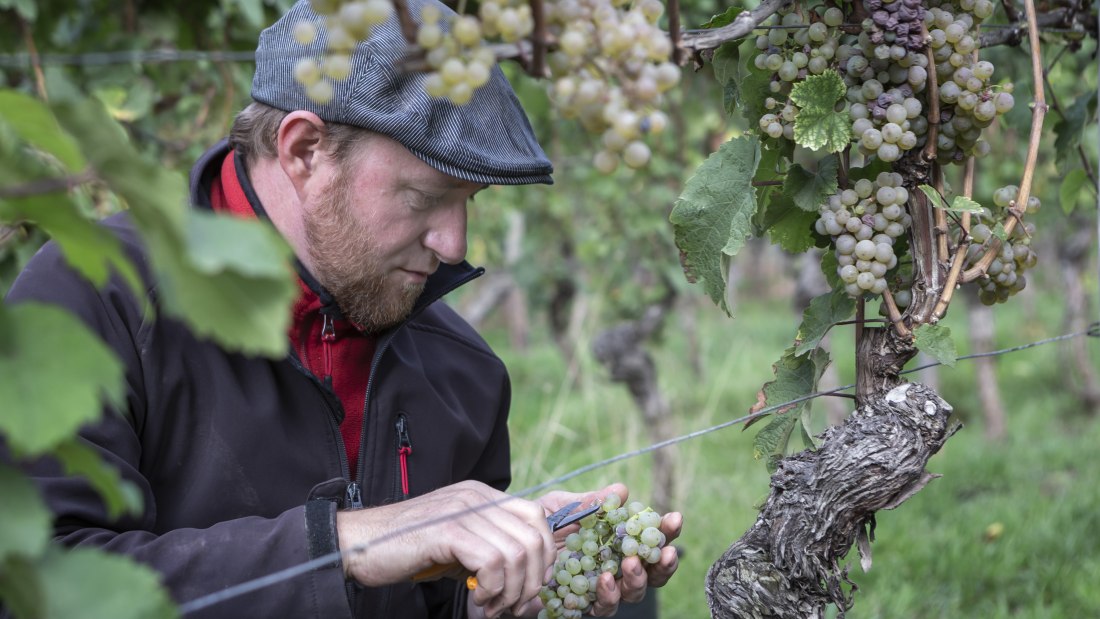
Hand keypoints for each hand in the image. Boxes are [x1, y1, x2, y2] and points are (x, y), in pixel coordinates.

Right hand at [336, 480, 554, 617]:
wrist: (360, 544)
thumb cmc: (410, 550)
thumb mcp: (460, 545)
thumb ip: (492, 552)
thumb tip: (531, 580)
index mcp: (482, 495)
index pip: (536, 516)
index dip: (544, 554)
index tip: (531, 583)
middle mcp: (476, 496)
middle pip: (533, 537)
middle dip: (531, 579)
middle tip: (511, 603)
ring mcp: (462, 510)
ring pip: (516, 553)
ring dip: (510, 590)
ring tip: (491, 604)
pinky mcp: (447, 530)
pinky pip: (492, 562)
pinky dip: (491, 588)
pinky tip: (476, 596)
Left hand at [507, 483, 683, 617]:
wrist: (500, 551)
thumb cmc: (534, 528)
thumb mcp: (558, 507)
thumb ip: (588, 502)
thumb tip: (622, 489)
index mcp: (613, 543)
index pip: (648, 540)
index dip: (665, 532)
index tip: (674, 518)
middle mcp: (611, 570)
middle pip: (649, 574)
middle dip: (659, 564)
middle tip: (659, 551)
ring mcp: (596, 592)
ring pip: (630, 595)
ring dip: (635, 580)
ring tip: (628, 563)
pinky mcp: (577, 608)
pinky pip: (598, 608)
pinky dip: (605, 596)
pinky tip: (602, 580)